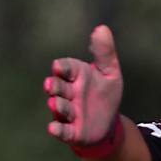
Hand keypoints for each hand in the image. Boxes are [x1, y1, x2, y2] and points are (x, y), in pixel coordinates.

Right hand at [44, 24, 124, 148]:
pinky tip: (52, 128)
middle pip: (58, 87)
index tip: (58, 66)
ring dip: (57, 105)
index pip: (66, 68)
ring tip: (55, 103)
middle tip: (50, 85)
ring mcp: (69, 113)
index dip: (62, 68)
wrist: (107, 125)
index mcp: (77, 76)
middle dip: (54, 86)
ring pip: (60, 108)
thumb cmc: (104, 95)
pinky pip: (62, 131)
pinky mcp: (71, 132)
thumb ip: (104, 52)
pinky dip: (57, 130)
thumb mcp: (110, 72)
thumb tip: (101, 28)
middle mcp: (69, 93)